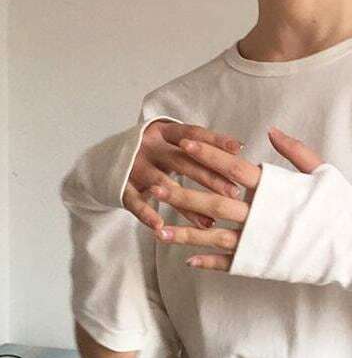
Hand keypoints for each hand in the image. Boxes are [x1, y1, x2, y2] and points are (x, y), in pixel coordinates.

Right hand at [122, 119, 245, 230]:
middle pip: (182, 160)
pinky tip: (161, 227)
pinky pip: (135, 201)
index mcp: (163, 131)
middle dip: (209, 177)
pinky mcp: (120, 185)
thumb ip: (199, 148)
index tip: (238, 149)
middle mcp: (148, 145)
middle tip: (234, 192)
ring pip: (162, 184)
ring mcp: (133, 165)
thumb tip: (238, 152)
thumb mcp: (173, 144)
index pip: (192, 133)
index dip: (214, 140)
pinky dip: (147, 214)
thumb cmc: (156, 153)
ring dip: (186, 203)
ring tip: (208, 221)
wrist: (107, 159)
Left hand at [149, 125, 324, 271]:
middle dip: (183, 194)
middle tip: (154, 186)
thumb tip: (270, 131)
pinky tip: (187, 261)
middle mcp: (262, 216)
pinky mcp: (263, 263)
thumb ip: (294, 151)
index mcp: (275, 190)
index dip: (207, 154)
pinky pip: (230, 263)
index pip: (233, 168)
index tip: (184, 142)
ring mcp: (260, 242)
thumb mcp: (322, 171)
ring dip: (185, 234)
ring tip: (157, 230)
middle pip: (214, 203)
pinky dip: (209, 263)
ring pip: (214, 237)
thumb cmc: (342, 206)